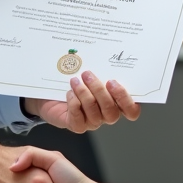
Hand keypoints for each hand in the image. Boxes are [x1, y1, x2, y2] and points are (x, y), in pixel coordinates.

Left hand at [24, 72, 140, 132]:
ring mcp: (92, 122)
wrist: (52, 92)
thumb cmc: (76, 81)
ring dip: (84, 95)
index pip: (131, 111)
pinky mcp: (76, 125)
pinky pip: (78, 120)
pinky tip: (69, 93)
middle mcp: (106, 115)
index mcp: (115, 103)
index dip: (125, 99)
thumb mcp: (91, 74)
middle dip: (99, 91)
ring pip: (95, 114)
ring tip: (74, 81)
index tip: (112, 82)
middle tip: (87, 75)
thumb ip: (102, 71)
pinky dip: (74, 104)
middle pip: (111, 111)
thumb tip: (106, 56)